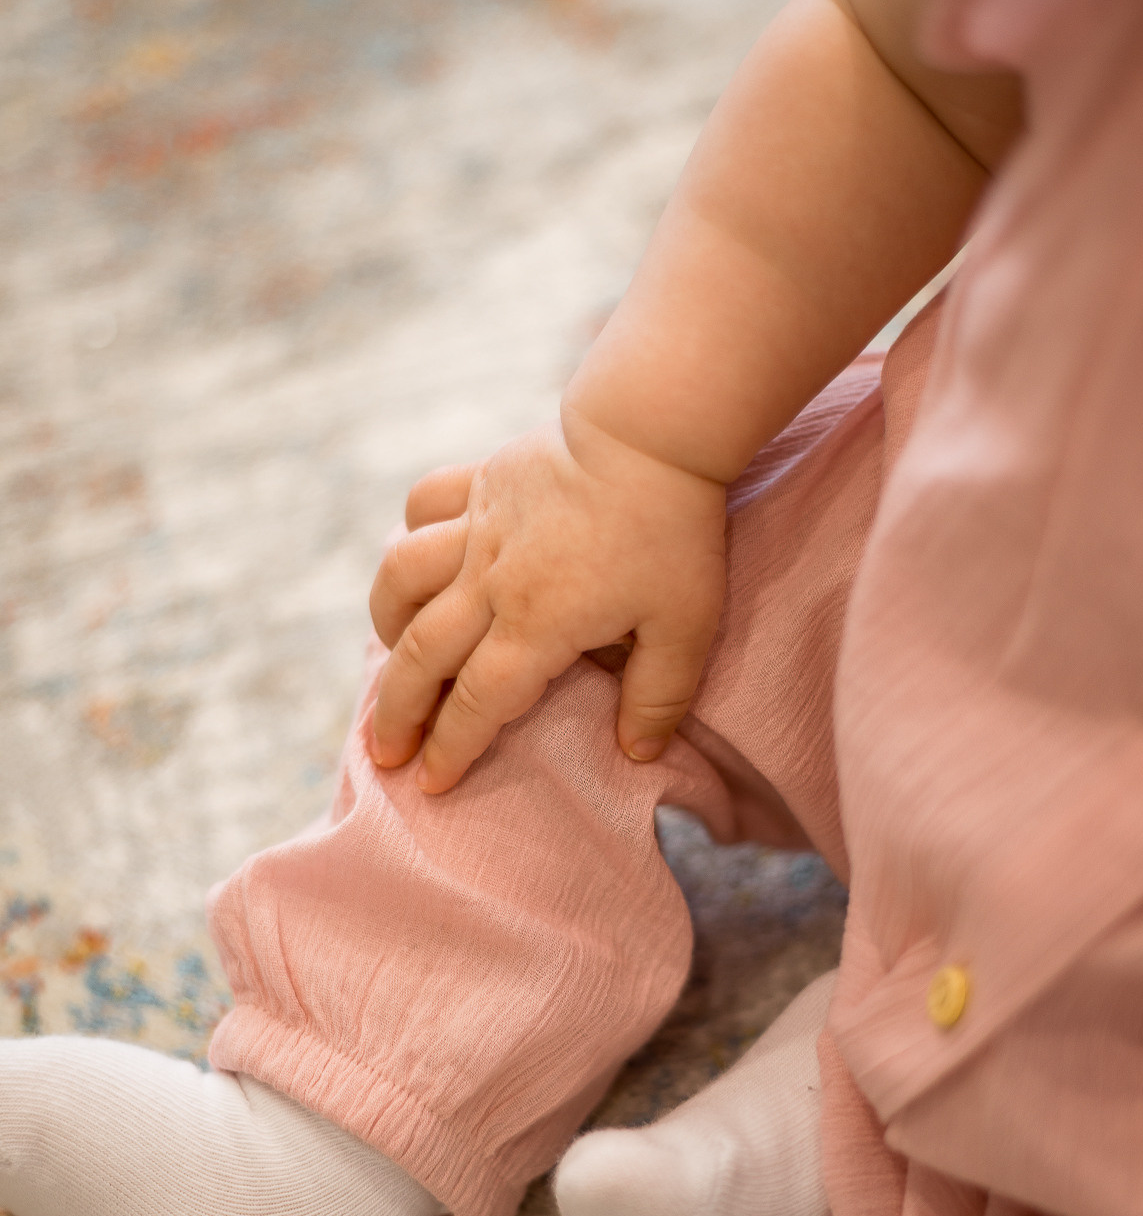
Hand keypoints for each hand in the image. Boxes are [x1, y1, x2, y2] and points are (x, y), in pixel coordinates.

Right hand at [368, 419, 726, 791]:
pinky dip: (410, 534)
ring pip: (402, 579)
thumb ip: (659, 697)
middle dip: (397, 713)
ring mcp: (478, 527)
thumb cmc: (674, 532)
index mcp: (537, 625)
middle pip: (423, 657)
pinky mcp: (480, 482)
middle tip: (383, 753)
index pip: (479, 703)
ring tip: (390, 657)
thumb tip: (636, 752)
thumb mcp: (687, 629)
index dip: (451, 749)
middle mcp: (491, 581)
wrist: (651, 431)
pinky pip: (423, 506)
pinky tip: (418, 558)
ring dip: (387, 625)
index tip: (429, 784)